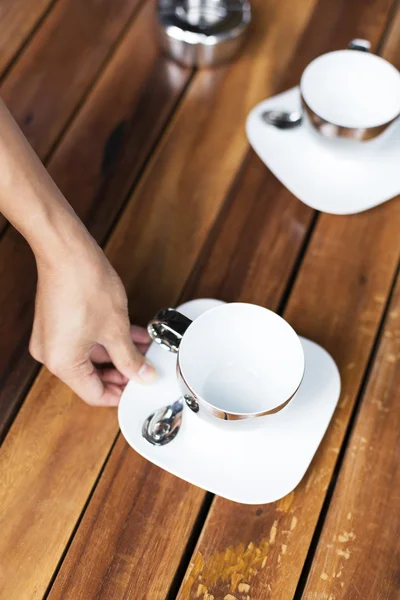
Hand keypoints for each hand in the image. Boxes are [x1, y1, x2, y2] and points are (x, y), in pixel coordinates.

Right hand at [29, 236, 155, 405]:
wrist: (68, 250)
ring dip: (118, 354)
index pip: (94, 393)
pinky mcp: (57, 321)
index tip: (139, 388)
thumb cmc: (84, 285)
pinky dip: (106, 340)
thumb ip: (130, 358)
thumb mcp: (116, 329)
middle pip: (91, 376)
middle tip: (145, 369)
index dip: (120, 393)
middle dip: (121, 372)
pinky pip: (83, 340)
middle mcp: (52, 354)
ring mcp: (52, 337)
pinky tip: (131, 335)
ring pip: (90, 356)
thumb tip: (142, 374)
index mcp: (62, 363)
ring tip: (144, 349)